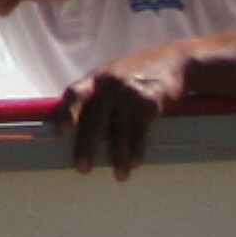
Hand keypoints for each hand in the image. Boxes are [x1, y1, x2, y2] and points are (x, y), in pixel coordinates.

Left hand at [54, 47, 187, 179]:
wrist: (175, 61)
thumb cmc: (138, 73)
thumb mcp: (113, 76)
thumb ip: (98, 94)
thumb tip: (80, 126)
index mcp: (96, 78)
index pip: (74, 93)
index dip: (66, 113)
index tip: (61, 134)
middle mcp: (110, 84)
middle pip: (94, 119)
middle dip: (87, 146)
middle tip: (82, 168)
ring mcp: (129, 92)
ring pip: (119, 130)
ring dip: (118, 156)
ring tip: (118, 175)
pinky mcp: (149, 101)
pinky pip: (139, 131)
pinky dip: (136, 150)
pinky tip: (134, 163)